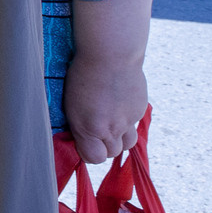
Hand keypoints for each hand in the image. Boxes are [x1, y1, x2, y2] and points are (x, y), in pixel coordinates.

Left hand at [62, 49, 147, 164]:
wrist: (111, 54)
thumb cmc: (83, 74)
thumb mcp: (71, 103)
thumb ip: (80, 125)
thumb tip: (83, 137)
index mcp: (89, 128)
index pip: (94, 158)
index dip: (89, 153)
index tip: (85, 142)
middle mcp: (111, 129)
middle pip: (112, 153)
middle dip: (104, 146)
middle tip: (97, 131)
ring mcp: (128, 120)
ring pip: (128, 143)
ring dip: (119, 138)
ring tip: (111, 123)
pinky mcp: (140, 110)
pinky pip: (135, 124)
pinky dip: (128, 119)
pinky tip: (119, 104)